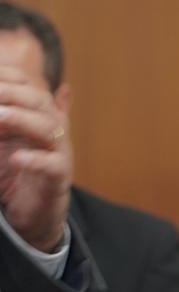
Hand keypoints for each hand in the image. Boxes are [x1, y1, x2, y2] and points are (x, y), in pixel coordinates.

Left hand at [0, 68, 70, 252]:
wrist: (36, 213)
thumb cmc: (19, 173)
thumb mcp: (7, 140)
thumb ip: (7, 117)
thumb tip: (41, 93)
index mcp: (41, 116)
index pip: (29, 87)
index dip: (10, 78)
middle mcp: (53, 130)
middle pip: (39, 102)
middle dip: (13, 94)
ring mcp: (59, 152)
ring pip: (49, 128)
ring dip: (23, 119)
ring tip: (0, 116)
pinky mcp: (58, 178)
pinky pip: (53, 165)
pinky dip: (36, 160)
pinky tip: (17, 158)